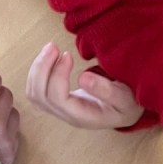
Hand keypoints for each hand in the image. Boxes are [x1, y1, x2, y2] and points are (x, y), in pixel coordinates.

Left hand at [27, 42, 142, 129]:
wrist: (127, 111)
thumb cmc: (128, 104)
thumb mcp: (126, 99)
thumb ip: (108, 91)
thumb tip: (83, 78)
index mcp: (83, 117)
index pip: (58, 98)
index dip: (57, 75)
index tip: (68, 55)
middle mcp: (67, 116)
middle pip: (40, 96)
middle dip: (42, 68)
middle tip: (53, 46)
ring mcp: (60, 110)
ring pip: (34, 94)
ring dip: (37, 69)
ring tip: (51, 49)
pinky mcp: (56, 102)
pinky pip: (36, 90)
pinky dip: (37, 72)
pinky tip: (49, 59)